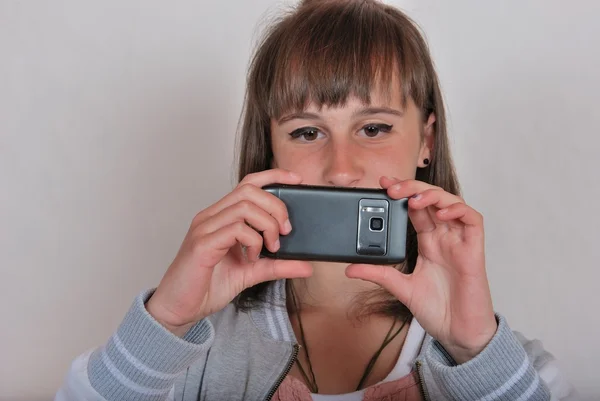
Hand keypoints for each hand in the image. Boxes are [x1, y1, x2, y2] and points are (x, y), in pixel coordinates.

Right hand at [146, 169, 312, 335]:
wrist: (180, 309)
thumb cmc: (208, 287)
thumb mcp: (251, 273)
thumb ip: (277, 265)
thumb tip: (307, 265)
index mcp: (220, 217)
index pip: (248, 183)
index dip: (273, 176)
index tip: (297, 180)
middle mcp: (211, 216)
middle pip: (250, 191)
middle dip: (276, 207)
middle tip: (284, 232)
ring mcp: (205, 228)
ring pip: (245, 207)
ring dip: (267, 225)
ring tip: (270, 248)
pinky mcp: (202, 244)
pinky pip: (236, 229)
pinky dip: (253, 241)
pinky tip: (251, 258)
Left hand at [346, 176, 496, 362]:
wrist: (457, 333)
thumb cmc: (437, 310)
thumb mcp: (401, 288)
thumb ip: (379, 274)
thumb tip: (350, 268)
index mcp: (427, 242)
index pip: (414, 209)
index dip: (402, 192)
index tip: (382, 184)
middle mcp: (443, 237)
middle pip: (430, 199)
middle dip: (411, 187)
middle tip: (391, 187)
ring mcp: (459, 241)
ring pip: (451, 203)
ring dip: (432, 195)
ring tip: (413, 198)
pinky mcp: (474, 249)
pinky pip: (472, 220)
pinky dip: (457, 210)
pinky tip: (440, 213)